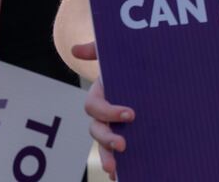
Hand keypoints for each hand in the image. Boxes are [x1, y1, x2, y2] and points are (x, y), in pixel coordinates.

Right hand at [74, 42, 134, 180]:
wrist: (143, 73)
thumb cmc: (126, 63)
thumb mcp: (115, 54)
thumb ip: (98, 48)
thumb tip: (76, 49)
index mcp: (100, 96)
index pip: (95, 108)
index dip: (109, 112)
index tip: (131, 114)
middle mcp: (103, 115)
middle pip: (97, 132)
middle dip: (107, 140)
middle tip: (123, 145)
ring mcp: (113, 127)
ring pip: (104, 146)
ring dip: (108, 158)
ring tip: (117, 170)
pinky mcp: (126, 135)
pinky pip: (117, 154)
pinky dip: (119, 167)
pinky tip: (124, 176)